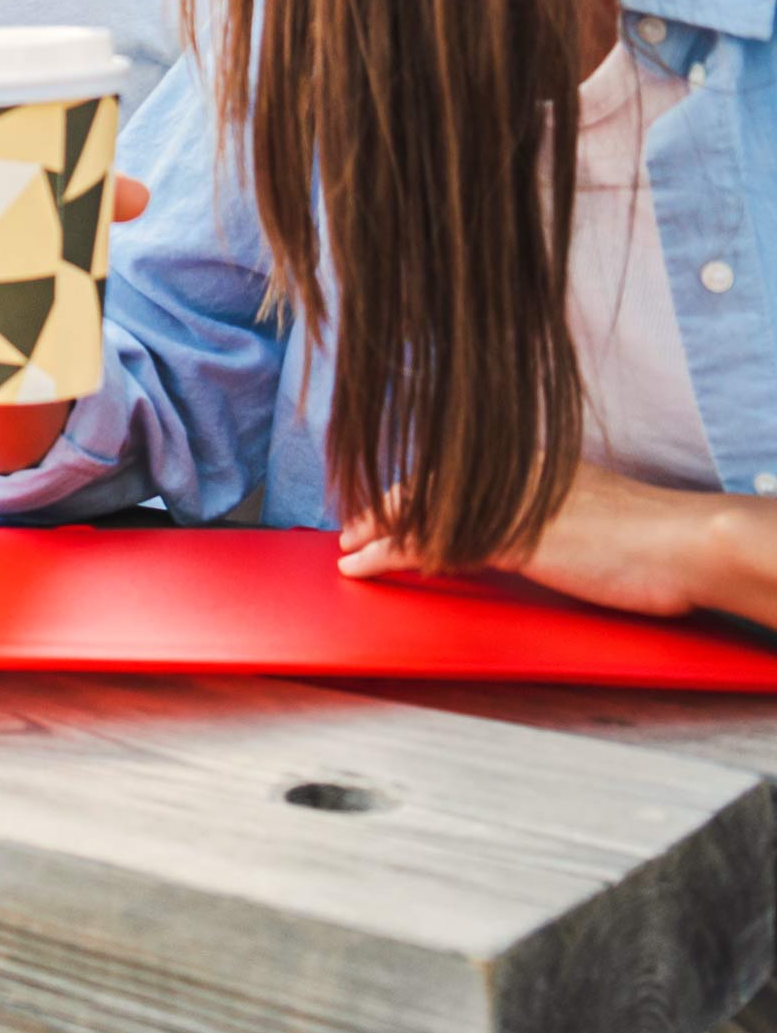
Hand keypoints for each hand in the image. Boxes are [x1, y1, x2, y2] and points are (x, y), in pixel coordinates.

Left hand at [341, 467, 714, 616]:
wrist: (683, 544)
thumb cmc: (647, 536)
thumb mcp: (584, 510)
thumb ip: (545, 509)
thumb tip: (527, 529)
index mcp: (523, 465)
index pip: (449, 475)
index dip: (410, 493)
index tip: (383, 508)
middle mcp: (504, 476)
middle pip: (423, 489)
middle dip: (384, 511)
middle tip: (353, 530)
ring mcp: (502, 505)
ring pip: (418, 516)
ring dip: (377, 535)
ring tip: (350, 552)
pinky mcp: (506, 539)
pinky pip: (429, 547)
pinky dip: (389, 556)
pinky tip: (366, 567)